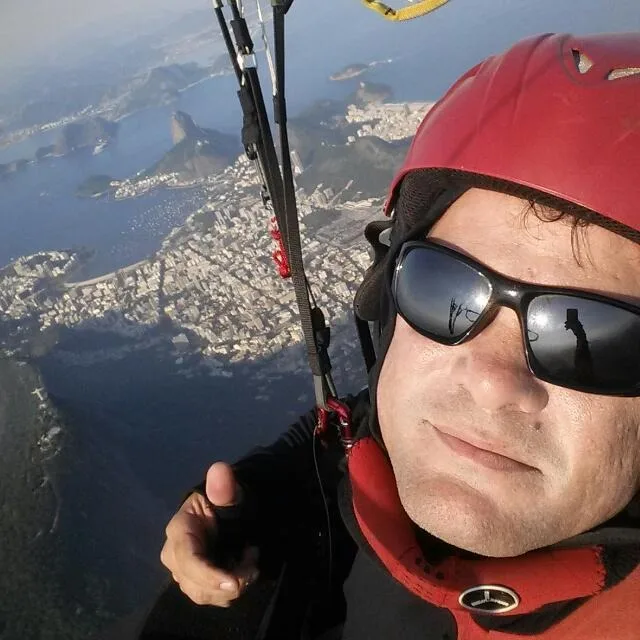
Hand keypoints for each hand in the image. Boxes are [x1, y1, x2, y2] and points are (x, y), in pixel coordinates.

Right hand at [160, 462, 258, 606]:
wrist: (226, 515)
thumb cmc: (224, 503)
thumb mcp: (227, 493)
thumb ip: (223, 486)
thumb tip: (219, 469)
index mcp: (178, 530)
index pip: (188, 560)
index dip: (209, 575)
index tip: (234, 582)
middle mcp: (174, 556)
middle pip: (196, 584)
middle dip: (229, 582)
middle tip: (254, 562)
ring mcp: (183, 573)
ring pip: (205, 595)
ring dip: (233, 586)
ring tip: (251, 560)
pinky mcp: (194, 584)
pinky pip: (213, 597)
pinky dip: (232, 589)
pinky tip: (244, 568)